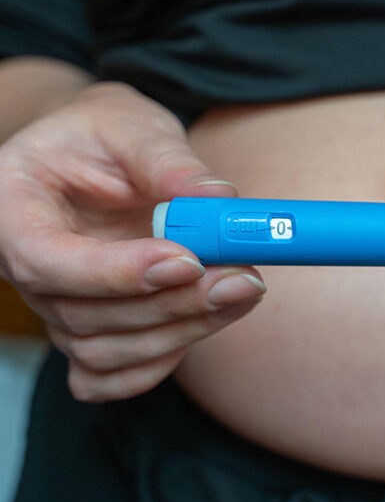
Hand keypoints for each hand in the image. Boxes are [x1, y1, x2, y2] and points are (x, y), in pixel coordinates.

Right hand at [0, 82, 265, 401]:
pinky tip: (209, 324)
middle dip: (172, 304)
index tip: (187, 261)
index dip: (116, 272)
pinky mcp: (87, 330)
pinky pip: (108, 377)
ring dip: (182, 331)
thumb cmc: (104, 133)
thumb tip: (220, 201)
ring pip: (104, 350)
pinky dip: (157, 365)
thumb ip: (168, 162)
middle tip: (242, 278)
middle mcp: (22, 267)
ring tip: (245, 290)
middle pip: (84, 315)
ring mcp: (53, 306)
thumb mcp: (131, 125)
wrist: (98, 153)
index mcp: (11, 208)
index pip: (45, 260)